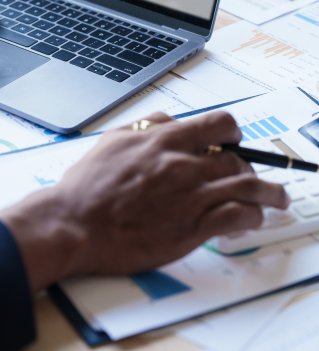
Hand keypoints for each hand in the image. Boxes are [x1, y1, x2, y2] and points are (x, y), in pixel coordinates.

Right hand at [0, 111, 289, 292]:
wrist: (73, 223)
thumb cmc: (87, 188)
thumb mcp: (113, 141)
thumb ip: (145, 127)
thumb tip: (169, 121)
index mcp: (163, 141)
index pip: (218, 124)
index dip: (234, 132)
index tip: (236, 140)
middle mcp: (181, 165)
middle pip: (237, 158)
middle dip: (248, 167)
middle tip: (250, 177)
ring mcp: (189, 197)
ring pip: (247, 186)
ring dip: (268, 192)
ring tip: (276, 198)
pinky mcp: (191, 228)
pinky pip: (237, 218)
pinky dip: (252, 218)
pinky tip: (250, 220)